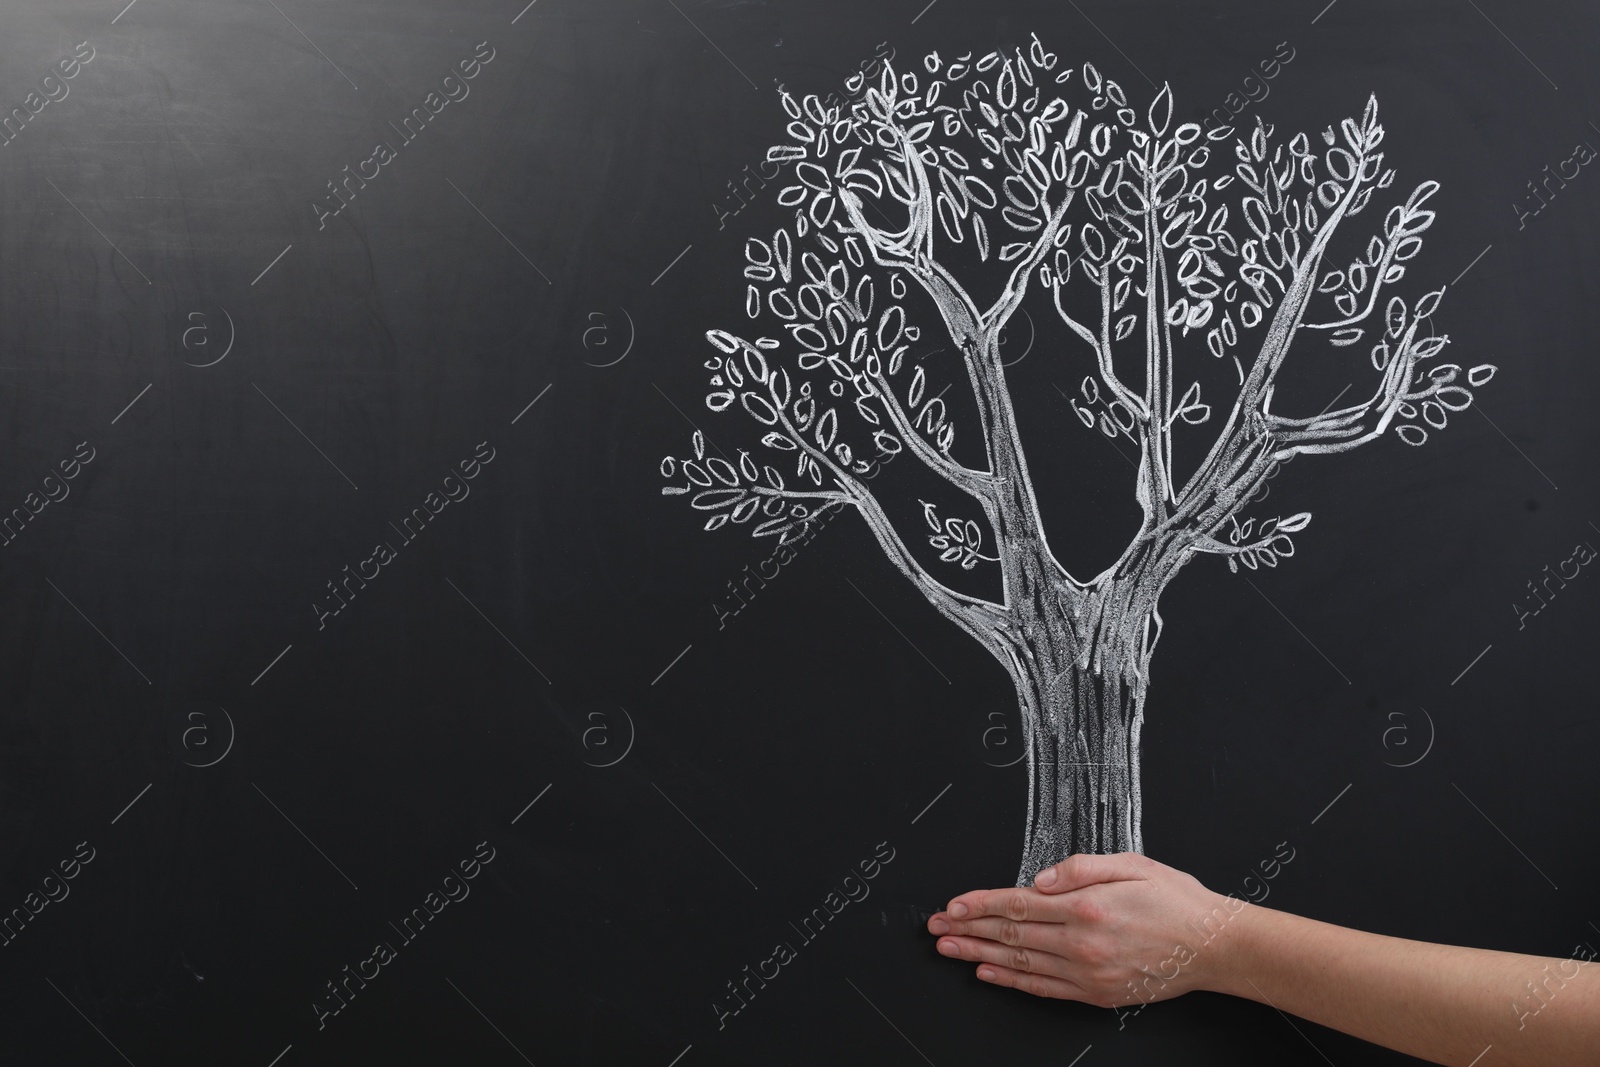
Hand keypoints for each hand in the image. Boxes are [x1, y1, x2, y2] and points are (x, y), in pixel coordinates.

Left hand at [925, 853, 1242, 1007]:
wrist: (1214, 946)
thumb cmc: (1177, 900)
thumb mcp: (1131, 864)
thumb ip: (1081, 867)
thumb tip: (1039, 878)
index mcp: (1086, 905)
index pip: (1018, 904)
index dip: (980, 904)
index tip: (952, 905)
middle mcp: (1082, 941)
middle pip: (1011, 935)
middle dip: (968, 929)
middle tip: (936, 928)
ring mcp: (1088, 972)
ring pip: (1021, 963)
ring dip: (979, 955)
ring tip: (950, 949)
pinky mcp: (1096, 993)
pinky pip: (1044, 988)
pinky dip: (1012, 981)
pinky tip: (989, 973)